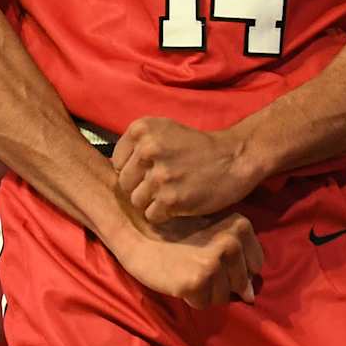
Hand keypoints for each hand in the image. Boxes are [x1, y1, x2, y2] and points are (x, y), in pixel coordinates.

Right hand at [110, 208, 264, 307]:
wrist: (140, 234)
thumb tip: (251, 296)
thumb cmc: (177, 234)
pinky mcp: (197, 281)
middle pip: (240, 283)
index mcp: (240, 226)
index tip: (214, 257)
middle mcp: (231, 243)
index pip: (256, 265)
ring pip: (223, 296)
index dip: (235, 268)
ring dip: (206, 290)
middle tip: (196, 262)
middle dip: (220, 280)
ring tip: (187, 269)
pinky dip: (192, 297)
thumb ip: (238, 259)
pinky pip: (204, 304)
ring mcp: (214, 262)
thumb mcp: (214, 233)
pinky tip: (179, 278)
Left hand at [112, 117, 256, 224]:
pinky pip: (151, 216)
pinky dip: (164, 215)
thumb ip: (137, 144)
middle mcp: (147, 149)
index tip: (151, 171)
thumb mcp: (164, 130)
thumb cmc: (197, 147)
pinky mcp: (170, 199)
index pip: (116, 162)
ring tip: (171, 194)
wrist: (234, 158)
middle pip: (124, 183)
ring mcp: (159, 175)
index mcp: (141, 129)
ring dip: (152, 203)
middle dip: (140, 188)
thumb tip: (112, 169)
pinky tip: (178, 204)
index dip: (133, 171)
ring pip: (136, 201)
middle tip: (163, 185)